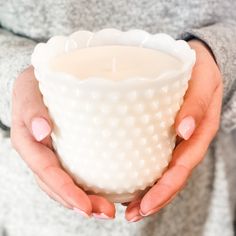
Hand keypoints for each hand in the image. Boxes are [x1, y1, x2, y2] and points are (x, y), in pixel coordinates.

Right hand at [11, 66, 114, 218]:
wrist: (42, 82)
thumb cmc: (35, 85)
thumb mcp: (29, 91)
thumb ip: (31, 110)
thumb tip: (41, 131)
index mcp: (28, 143)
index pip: (46, 172)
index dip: (65, 191)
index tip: (86, 207)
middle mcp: (40, 154)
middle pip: (57, 186)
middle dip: (80, 203)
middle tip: (107, 213)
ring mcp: (53, 154)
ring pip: (67, 184)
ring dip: (87, 199)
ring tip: (110, 209)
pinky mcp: (65, 151)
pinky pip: (75, 172)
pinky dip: (89, 185)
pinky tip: (107, 190)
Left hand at [124, 39, 222, 221]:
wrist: (195, 64)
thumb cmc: (200, 73)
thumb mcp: (203, 83)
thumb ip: (196, 105)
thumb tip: (183, 130)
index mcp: (199, 134)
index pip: (182, 168)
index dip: (166, 188)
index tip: (146, 204)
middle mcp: (187, 142)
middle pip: (171, 177)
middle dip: (153, 198)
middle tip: (131, 214)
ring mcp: (176, 140)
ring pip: (162, 171)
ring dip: (146, 192)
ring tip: (126, 208)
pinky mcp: (164, 134)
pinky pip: (155, 157)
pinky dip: (143, 172)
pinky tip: (127, 180)